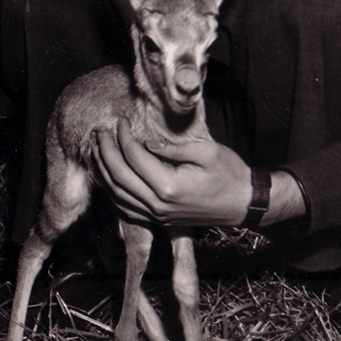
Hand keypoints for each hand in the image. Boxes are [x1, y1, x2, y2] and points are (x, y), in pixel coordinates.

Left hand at [93, 117, 251, 226]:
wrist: (244, 203)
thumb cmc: (230, 174)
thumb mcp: (207, 151)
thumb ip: (173, 148)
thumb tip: (147, 143)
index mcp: (169, 186)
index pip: (134, 158)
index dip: (123, 137)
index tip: (120, 121)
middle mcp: (159, 205)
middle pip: (119, 177)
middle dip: (105, 152)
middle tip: (100, 132)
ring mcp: (157, 216)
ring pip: (117, 195)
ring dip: (103, 171)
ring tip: (96, 149)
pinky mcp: (158, 220)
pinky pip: (125, 208)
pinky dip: (112, 191)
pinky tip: (107, 176)